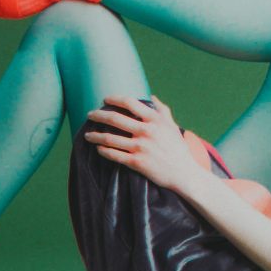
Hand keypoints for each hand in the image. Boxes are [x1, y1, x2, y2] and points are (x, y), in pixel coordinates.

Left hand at [83, 94, 202, 194]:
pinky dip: (103, 151)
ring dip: (95, 135)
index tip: (105, 100)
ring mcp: (141, 147)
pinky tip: (98, 149)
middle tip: (90, 115)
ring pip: (110, 138)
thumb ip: (162, 110)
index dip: (115, 99)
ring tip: (87, 135)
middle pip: (115, 119)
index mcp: (155, 119)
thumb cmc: (178, 148)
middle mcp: (146, 131)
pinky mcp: (137, 162)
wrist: (183, 173)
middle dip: (98, 115)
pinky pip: (114, 155)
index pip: (130, 103)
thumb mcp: (172, 126)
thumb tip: (152, 97)